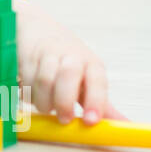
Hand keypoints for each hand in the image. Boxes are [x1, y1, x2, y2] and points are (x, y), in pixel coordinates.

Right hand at [15, 8, 126, 124]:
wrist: (35, 27)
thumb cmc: (67, 59)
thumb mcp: (87, 78)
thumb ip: (101, 103)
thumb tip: (125, 124)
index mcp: (91, 64)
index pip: (97, 81)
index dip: (95, 102)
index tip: (90, 121)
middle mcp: (71, 55)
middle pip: (68, 76)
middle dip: (64, 102)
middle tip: (63, 119)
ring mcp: (47, 53)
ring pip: (44, 81)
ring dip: (44, 101)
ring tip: (46, 106)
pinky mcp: (26, 56)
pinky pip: (25, 80)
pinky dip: (27, 94)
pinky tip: (31, 94)